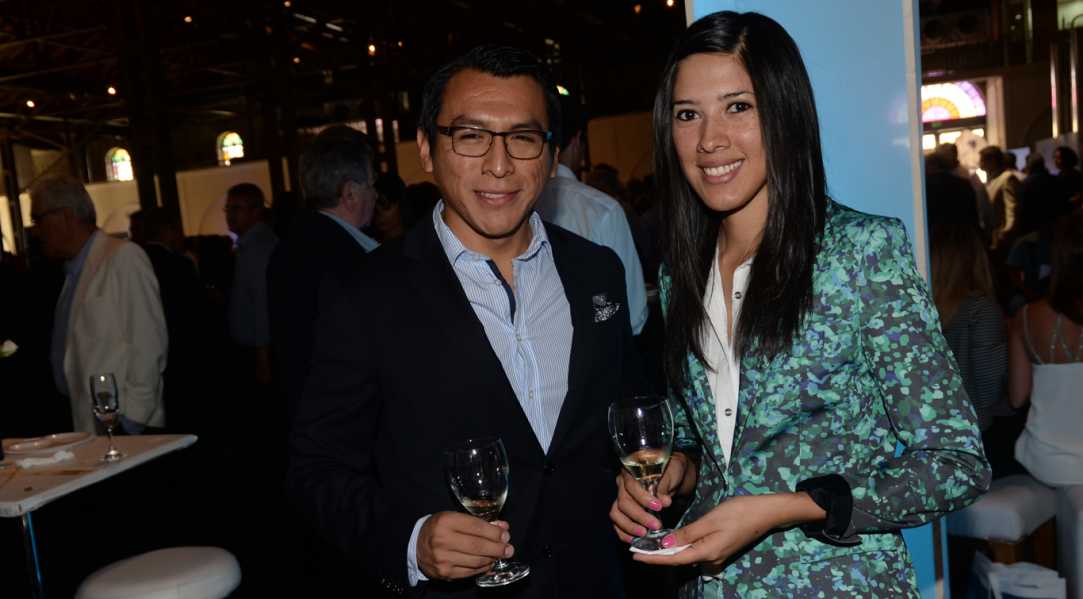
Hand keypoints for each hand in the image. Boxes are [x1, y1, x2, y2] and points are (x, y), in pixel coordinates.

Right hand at [417, 512, 512, 580]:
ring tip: (500, 555)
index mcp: (446, 521)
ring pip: (476, 561)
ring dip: (492, 558)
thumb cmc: (439, 528)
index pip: (476, 527)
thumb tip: (503, 528)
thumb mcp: (455, 517)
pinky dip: (483, 567)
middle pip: (478, 546)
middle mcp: (443, 540)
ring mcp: (443, 558)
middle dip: (497, 548)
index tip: (505, 535)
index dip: (494, 532)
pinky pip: (470, 572)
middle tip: (509, 549)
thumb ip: (479, 522)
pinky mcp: (445, 573)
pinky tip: (488, 563)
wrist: (417, 545)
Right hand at [610, 451, 694, 542]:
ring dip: (629, 527)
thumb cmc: (673, 471)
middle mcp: (622, 484)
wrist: (675, 476)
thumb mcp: (672, 473)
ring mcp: (621, 498)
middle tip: (656, 525)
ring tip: (645, 534)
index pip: (631, 486)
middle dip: (639, 516)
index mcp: (632, 472)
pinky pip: (617, 523)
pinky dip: (624, 533)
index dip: (643, 498)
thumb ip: (665, 486)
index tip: (659, 507)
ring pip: (616, 514)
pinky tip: (635, 540)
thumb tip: (663, 501)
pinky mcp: (623, 511)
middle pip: (623, 502)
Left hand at [632, 493, 823, 567]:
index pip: (673, 559)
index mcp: (707, 552)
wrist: (766, 512)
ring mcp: (716, 554)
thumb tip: (666, 545)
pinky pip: (695, 550)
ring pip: (686, 555)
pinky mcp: (719, 548)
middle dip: (657, 555)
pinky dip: (680, 547)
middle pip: (678, 559)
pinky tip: (671, 541)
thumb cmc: (739, 512)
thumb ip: (688, 533)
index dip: (653, 558)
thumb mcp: (711, 519)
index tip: (635, 556)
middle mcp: (710, 558)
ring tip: (649, 544)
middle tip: (637, 548)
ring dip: (668, 551)